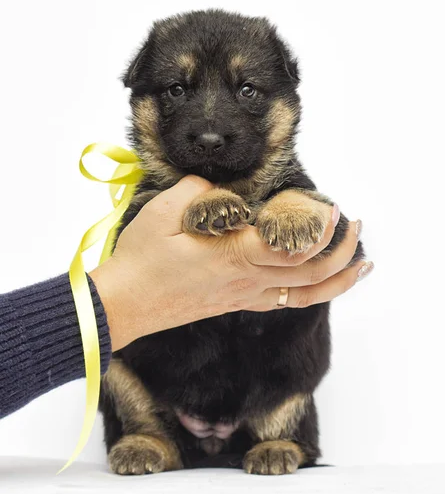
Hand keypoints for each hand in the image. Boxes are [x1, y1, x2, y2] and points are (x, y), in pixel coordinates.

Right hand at [90, 176, 371, 350]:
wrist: (125, 305)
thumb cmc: (141, 260)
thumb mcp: (163, 212)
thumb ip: (199, 191)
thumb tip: (221, 188)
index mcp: (234, 256)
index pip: (294, 247)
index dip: (321, 229)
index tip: (334, 207)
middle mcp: (248, 281)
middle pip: (312, 274)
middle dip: (343, 251)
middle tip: (356, 226)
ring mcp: (245, 297)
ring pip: (306, 295)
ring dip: (337, 279)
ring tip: (360, 264)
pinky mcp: (238, 303)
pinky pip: (285, 302)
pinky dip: (311, 293)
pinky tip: (320, 283)